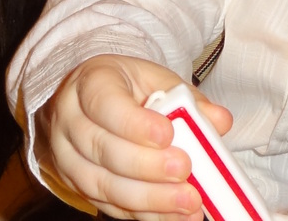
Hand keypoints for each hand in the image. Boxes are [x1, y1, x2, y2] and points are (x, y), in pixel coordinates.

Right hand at [36, 54, 232, 220]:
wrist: (92, 102)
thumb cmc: (129, 89)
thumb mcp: (158, 80)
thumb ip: (190, 100)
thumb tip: (220, 121)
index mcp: (90, 83)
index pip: (105, 104)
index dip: (135, 124)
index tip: (167, 135)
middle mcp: (70, 121)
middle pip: (103, 149)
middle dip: (147, 166)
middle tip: (184, 171)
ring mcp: (67, 158)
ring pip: (104, 184)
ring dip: (149, 198)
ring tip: (188, 201)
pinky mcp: (78, 186)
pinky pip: (109, 205)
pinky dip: (145, 213)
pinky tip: (174, 215)